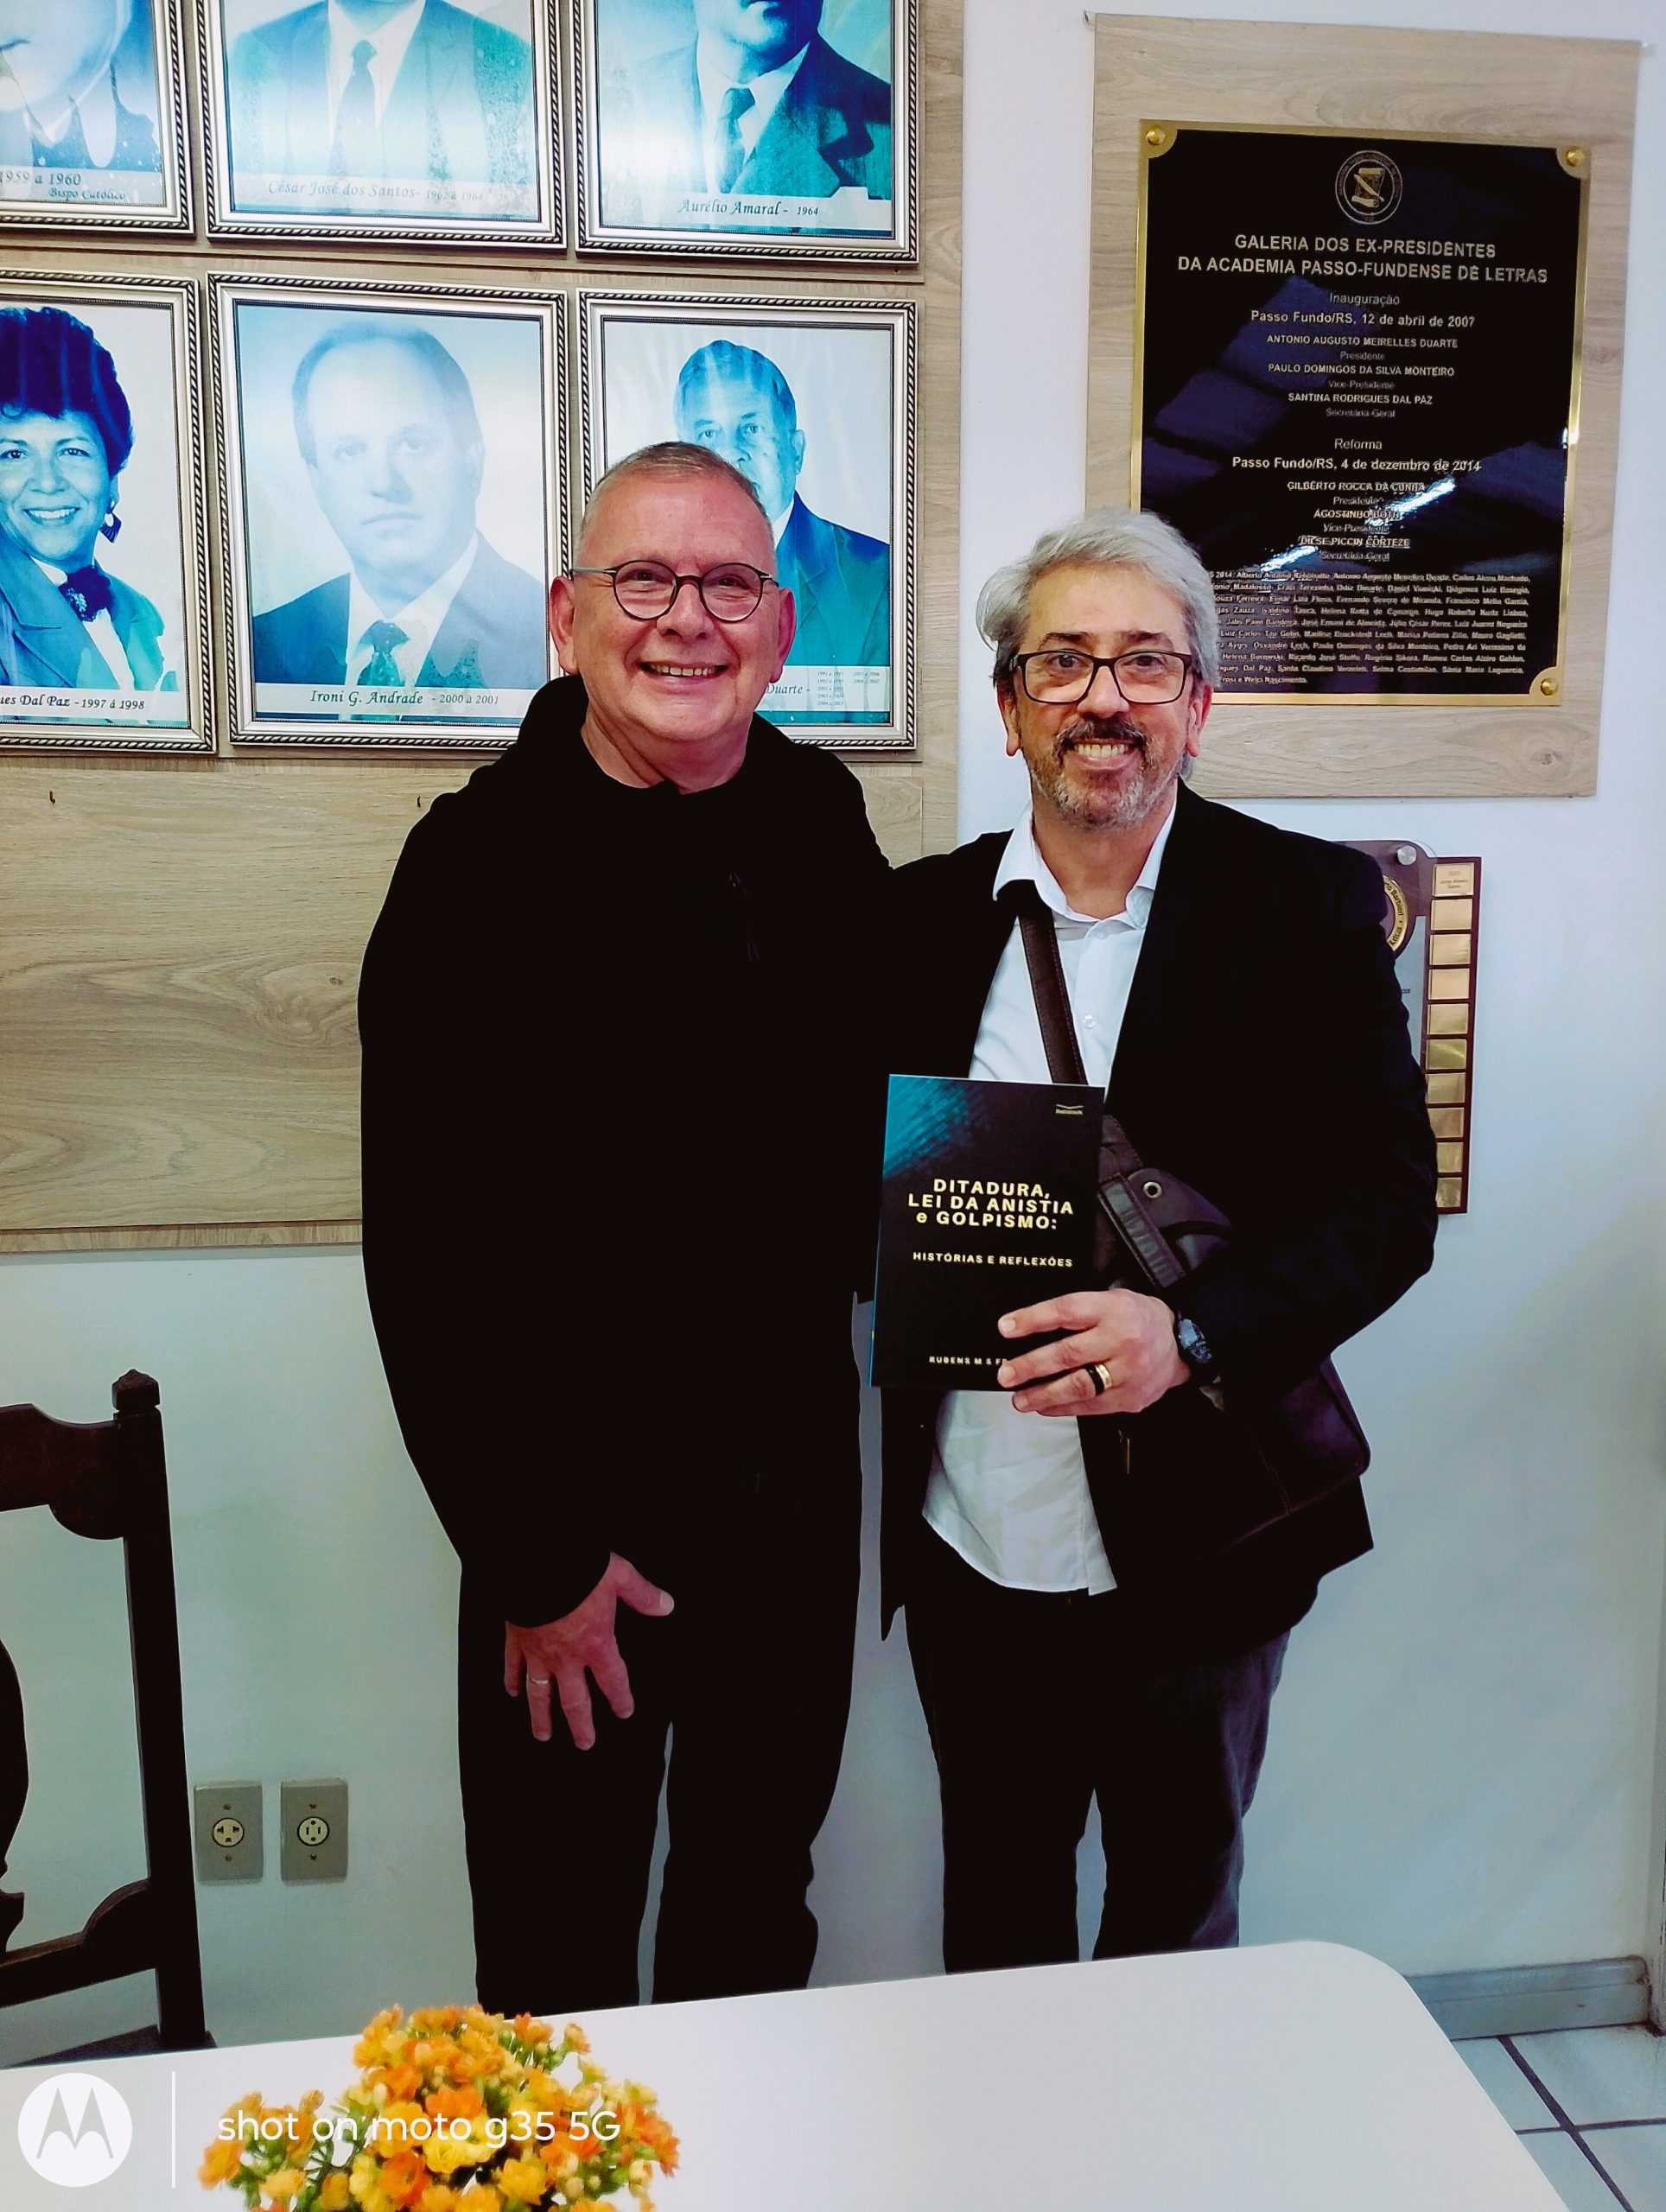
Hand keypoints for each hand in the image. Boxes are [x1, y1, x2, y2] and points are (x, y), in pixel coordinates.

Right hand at [504, 1552, 673, 1749]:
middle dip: (581, 1726)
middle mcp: (567, 1657)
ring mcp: (538, 1652)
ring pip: (540, 1694)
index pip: (613, 1680)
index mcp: (596, 1643)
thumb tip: (666, 1604)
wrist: (534, 1561)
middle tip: (585, 1743)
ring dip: (541, 1717)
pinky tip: (511, 1693)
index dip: (620, 1698)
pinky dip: (511, 1681)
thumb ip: (642, 1594)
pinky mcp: (516, 1640)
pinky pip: (512, 1667)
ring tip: (543, 1736)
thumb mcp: (619, 1576)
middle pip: (575, 1701)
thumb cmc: (577, 1569)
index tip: (623, 1711)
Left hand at [995, 1289, 1188, 1416]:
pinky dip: (1064, 1408)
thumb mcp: (1110, 1300)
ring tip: (1020, 1399)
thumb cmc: (1137, 1319)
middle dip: (1031, 1366)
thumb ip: (1076, 1312)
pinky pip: (1091, 1407)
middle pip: (1069, 1354)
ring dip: (1044, 1395)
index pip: (1066, 1311)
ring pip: (1079, 1386)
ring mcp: (1128, 1372)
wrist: (1181, 1345)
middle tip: (1006, 1374)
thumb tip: (1028, 1327)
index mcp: (1112, 1310)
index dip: (1033, 1319)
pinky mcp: (1130, 1397)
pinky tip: (1045, 1406)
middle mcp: (1121, 1340)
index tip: (1006, 1328)